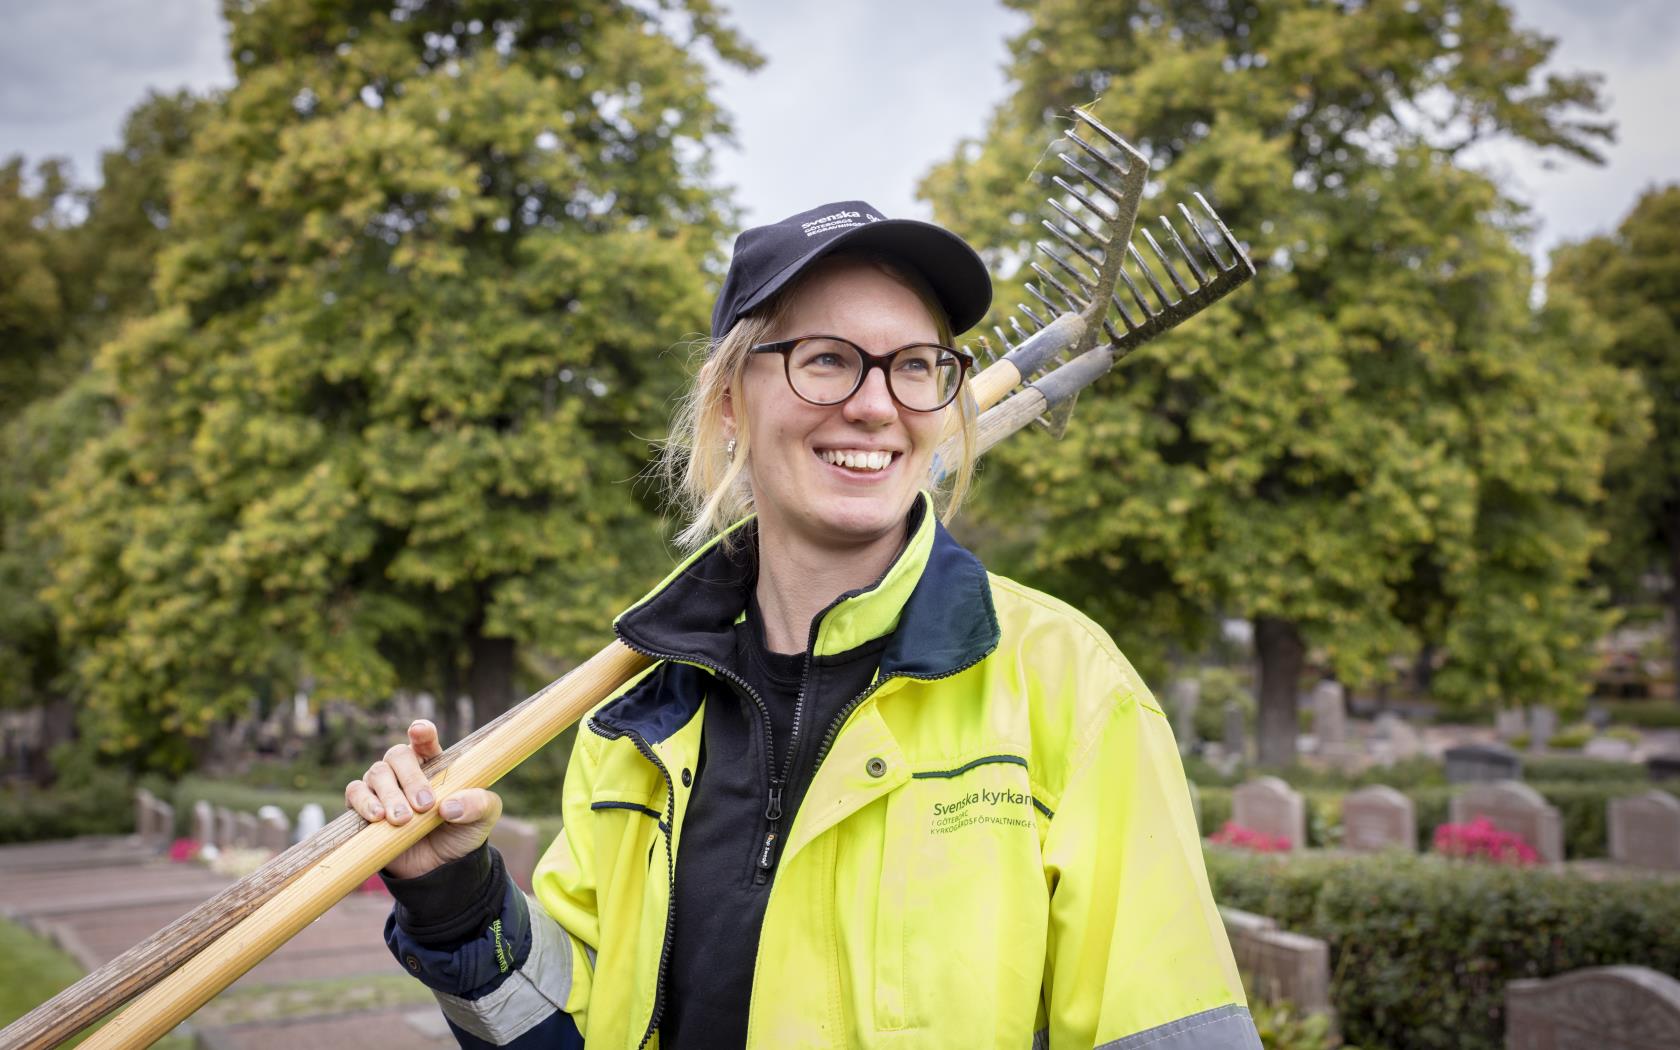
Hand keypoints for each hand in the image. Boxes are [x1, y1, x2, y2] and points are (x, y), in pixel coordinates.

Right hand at [344, 719, 502, 880]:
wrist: (439, 867)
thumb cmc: (461, 832)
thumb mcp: (484, 817)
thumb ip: (477, 804)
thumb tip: (449, 806)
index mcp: (436, 763)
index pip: (425, 740)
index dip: (422, 732)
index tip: (420, 731)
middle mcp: (406, 770)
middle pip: (398, 755)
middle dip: (410, 779)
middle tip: (424, 805)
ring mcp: (383, 787)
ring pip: (376, 773)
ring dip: (389, 795)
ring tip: (402, 819)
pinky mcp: (364, 806)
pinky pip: (355, 793)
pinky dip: (364, 802)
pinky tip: (377, 817)